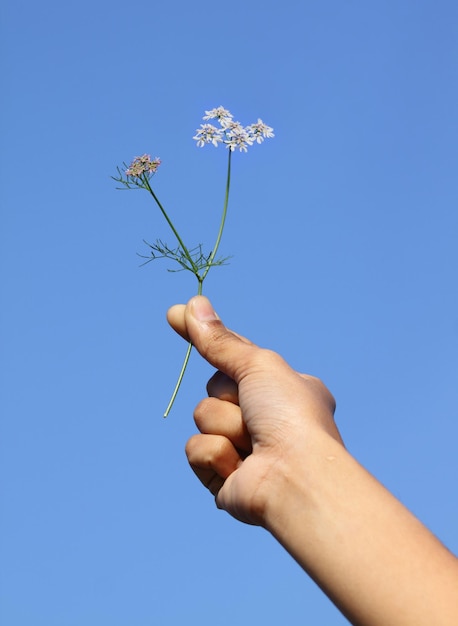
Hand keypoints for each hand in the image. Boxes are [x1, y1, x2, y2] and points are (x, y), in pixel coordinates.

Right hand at [167, 296, 342, 525]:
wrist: (294, 476)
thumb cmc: (288, 416)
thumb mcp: (256, 365)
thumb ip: (219, 340)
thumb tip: (190, 304)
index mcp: (281, 389)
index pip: (233, 356)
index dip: (206, 338)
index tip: (174, 314)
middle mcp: (264, 417)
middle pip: (214, 388)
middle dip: (228, 395)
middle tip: (256, 411)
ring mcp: (242, 447)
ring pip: (203, 417)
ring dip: (225, 426)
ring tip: (254, 444)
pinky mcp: (222, 476)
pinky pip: (195, 449)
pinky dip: (216, 455)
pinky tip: (241, 467)